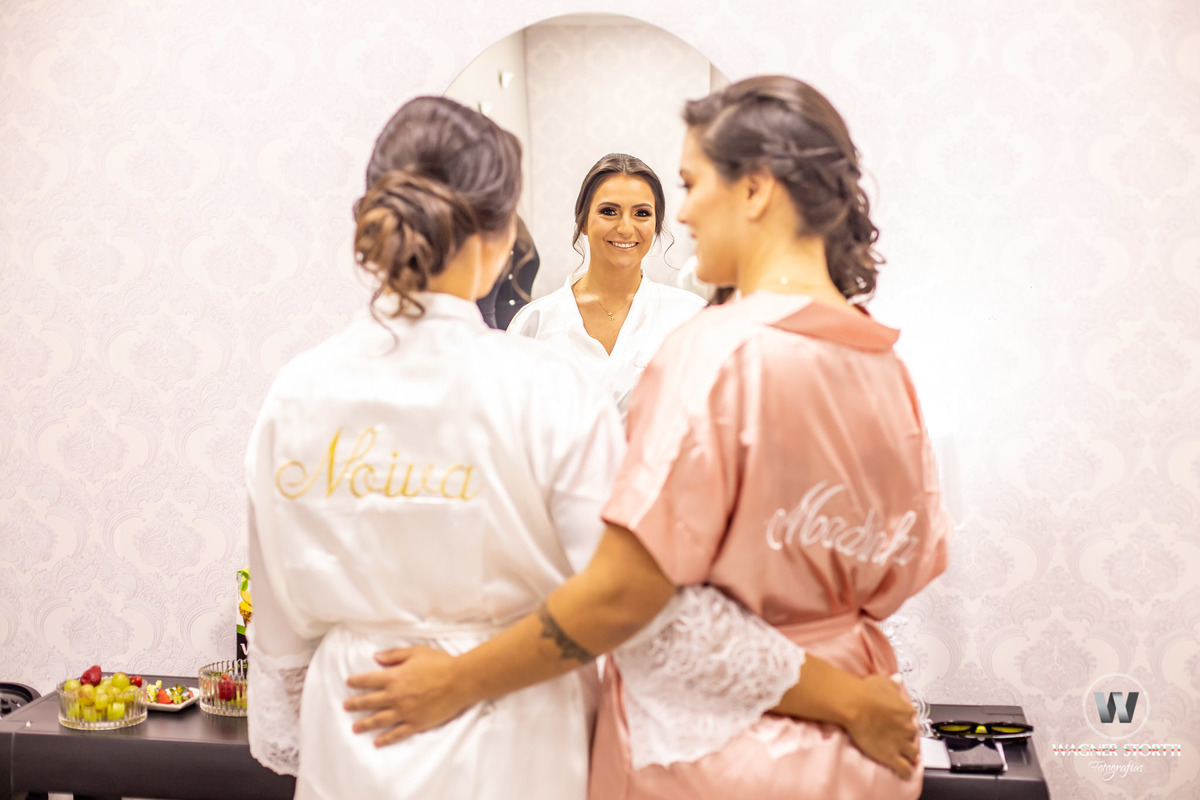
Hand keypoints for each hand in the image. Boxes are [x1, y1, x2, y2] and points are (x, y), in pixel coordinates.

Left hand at [343, 645, 473, 746]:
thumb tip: (376, 657)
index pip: (368, 680)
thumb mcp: (415, 652)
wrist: (459, 681)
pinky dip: (386, 739)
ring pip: (378, 720)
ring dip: (365, 724)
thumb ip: (394, 655)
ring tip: (355, 728)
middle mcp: (394, 696)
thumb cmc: (439, 663)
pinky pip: (396, 734)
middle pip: (369, 702)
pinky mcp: (415, 723)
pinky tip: (377, 742)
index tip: (348, 683)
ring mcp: (404, 712)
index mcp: (393, 677)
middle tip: (346, 707)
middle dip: (355, 704)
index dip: (356, 681)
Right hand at [843, 674, 920, 779]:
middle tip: (900, 740)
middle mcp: (907, 727)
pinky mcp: (891, 756)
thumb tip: (898, 679)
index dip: (905, 723)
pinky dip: (906, 772)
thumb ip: (893, 684)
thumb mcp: (883, 682)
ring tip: (906, 758)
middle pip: (914, 737)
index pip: (912, 720)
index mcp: (906, 711)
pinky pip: (905, 769)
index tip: (900, 724)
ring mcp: (900, 743)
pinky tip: (904, 773)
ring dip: (910, 756)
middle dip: (908, 739)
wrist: (855, 705)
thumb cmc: (866, 693)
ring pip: (913, 754)